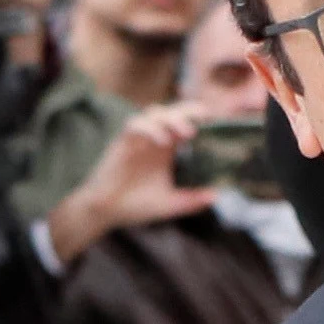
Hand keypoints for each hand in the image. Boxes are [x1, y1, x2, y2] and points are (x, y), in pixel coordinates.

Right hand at [40, 103, 220, 268]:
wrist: (105, 212)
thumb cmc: (135, 206)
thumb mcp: (170, 204)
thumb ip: (192, 200)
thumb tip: (217, 195)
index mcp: (167, 149)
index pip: (186, 123)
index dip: (200, 118)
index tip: (218, 122)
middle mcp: (154, 139)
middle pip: (173, 111)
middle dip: (189, 111)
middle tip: (205, 118)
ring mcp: (138, 139)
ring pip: (154, 112)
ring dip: (172, 118)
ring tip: (186, 133)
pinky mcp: (122, 143)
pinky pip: (135, 125)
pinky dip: (150, 128)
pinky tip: (162, 142)